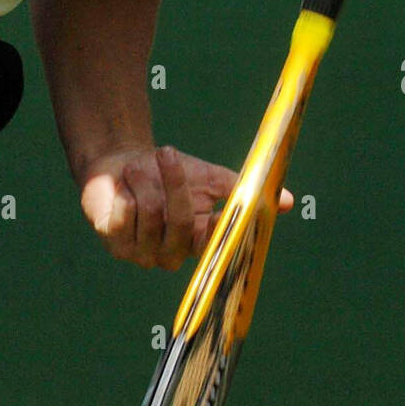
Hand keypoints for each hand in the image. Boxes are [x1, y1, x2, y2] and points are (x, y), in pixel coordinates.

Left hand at [79, 144, 294, 270]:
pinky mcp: (116, 244)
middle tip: (168, 151)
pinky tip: (122, 186)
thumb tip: (288, 200)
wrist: (121, 165)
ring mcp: (143, 253)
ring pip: (151, 217)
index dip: (219, 226)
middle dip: (174, 184)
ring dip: (144, 182)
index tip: (220, 206)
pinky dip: (125, 191)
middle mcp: (173, 254)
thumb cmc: (168, 173)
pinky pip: (125, 217)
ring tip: (137, 166)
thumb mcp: (207, 178)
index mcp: (199, 241)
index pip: (215, 241)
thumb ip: (241, 189)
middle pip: (181, 223)